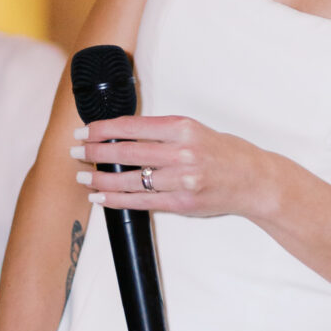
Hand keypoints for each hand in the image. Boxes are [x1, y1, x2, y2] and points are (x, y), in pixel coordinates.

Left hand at [74, 114, 270, 220]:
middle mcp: (181, 153)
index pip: (133, 126)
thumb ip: (163, 133)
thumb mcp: (196, 131)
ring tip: (82, 177)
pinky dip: (116, 200)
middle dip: (95, 151)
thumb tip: (123, 135)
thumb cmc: (225, 153)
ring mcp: (181, 181)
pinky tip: (100, 196)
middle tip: (75, 151)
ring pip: (130, 180)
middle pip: (126, 152)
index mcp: (183, 128)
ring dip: (101, 178)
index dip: (103, 129)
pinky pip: (141, 202)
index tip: (85, 130)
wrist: (255, 181)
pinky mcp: (181, 204)